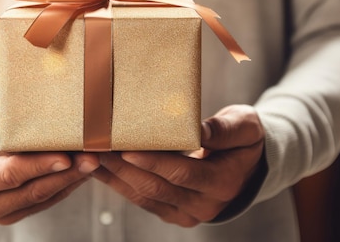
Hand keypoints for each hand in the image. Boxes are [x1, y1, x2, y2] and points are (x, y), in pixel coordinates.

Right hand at [0, 98, 99, 224]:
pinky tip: (84, 168)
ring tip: (94, 160)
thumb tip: (0, 129)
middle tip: (92, 158)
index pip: (10, 175)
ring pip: (45, 197)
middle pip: (33, 191)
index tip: (65, 156)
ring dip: (71, 180)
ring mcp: (4, 209)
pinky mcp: (19, 208)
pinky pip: (49, 198)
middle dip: (65, 174)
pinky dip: (67, 182)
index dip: (39, 166)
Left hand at [92, 104, 264, 226]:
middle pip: (157, 187)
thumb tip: (198, 132)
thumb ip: (224, 130)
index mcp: (223, 183)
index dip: (154, 162)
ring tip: (90, 156)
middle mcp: (204, 205)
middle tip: (97, 148)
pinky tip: (100, 168)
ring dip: (114, 177)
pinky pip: (142, 199)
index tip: (126, 149)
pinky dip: (119, 183)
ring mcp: (187, 213)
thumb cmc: (244, 139)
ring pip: (144, 196)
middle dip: (123, 168)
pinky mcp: (173, 212)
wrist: (249, 166)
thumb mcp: (244, 127)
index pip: (183, 174)